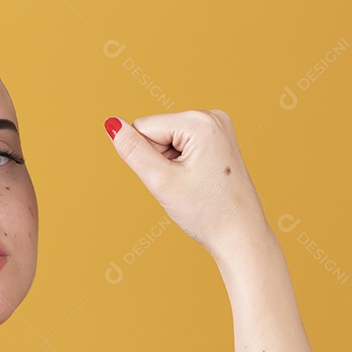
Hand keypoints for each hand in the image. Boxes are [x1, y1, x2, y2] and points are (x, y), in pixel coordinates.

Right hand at [105, 111, 269, 257]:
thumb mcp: (161, 182)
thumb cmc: (207, 213)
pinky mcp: (219, 139)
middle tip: (185, 184)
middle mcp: (212, 116)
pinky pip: (183, 145)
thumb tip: (111, 123)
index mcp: (200, 122)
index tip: (174, 179)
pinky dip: (183, 164)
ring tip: (194, 184)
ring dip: (171, 164)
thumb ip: (132, 151)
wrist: (240, 235)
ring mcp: (218, 127)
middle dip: (161, 160)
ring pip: (168, 139)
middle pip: (157, 131)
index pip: (144, 127)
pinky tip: (200, 180)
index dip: (147, 158)